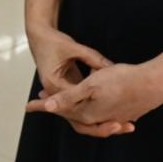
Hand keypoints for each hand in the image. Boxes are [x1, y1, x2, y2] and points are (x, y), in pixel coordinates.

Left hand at [25, 60, 162, 136]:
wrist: (156, 83)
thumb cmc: (122, 80)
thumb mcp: (91, 85)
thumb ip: (68, 97)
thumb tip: (47, 105)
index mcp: (87, 113)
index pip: (59, 111)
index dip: (42, 107)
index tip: (26, 106)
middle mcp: (98, 119)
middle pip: (71, 115)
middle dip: (55, 107)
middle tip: (40, 101)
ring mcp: (112, 117)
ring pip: (86, 114)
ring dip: (72, 107)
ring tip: (59, 98)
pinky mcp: (123, 112)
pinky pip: (100, 112)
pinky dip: (88, 106)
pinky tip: (88, 97)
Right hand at [26, 22, 134, 137]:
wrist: (39, 36)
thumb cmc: (54, 42)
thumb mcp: (74, 48)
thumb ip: (94, 59)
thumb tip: (113, 68)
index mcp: (54, 85)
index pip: (76, 105)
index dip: (97, 110)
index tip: (116, 115)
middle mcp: (56, 93)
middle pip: (79, 116)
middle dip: (101, 123)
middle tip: (122, 125)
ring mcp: (61, 92)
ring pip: (81, 112)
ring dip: (99, 118)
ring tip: (123, 121)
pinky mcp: (67, 88)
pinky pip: (82, 102)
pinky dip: (95, 105)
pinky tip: (113, 106)